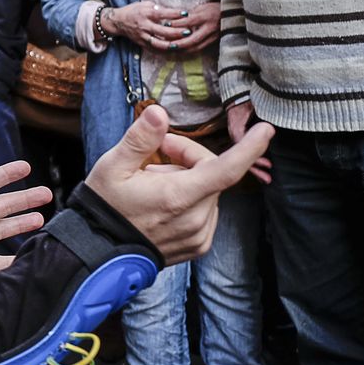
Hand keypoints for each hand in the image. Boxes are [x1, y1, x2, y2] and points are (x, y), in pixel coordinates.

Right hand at [84, 105, 273, 264]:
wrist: (98, 250)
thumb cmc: (104, 206)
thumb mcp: (112, 166)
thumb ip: (140, 139)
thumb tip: (159, 114)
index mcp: (178, 196)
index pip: (226, 169)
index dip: (249, 148)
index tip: (265, 130)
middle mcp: (195, 218)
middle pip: (212, 173)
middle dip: (190, 156)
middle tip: (160, 150)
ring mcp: (199, 235)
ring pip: (209, 192)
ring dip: (190, 179)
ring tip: (154, 182)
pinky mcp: (198, 245)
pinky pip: (207, 212)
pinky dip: (191, 200)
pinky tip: (163, 202)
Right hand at [102, 1, 185, 51]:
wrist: (118, 21)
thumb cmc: (133, 11)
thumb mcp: (144, 4)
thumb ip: (158, 8)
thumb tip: (172, 12)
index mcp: (145, 13)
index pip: (162, 14)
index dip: (174, 14)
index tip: (186, 13)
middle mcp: (143, 26)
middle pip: (162, 31)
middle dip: (176, 32)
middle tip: (188, 31)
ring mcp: (142, 36)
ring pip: (158, 43)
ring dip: (170, 45)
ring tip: (181, 44)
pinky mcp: (141, 43)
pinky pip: (153, 49)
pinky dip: (163, 51)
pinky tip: (172, 51)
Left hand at [159, 2, 219, 54]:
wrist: (233, 14)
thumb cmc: (215, 8)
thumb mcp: (202, 7)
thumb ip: (190, 14)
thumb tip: (174, 20)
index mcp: (206, 16)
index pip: (189, 21)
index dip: (177, 24)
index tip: (166, 24)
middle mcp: (210, 28)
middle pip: (193, 39)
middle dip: (180, 43)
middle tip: (168, 44)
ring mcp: (213, 36)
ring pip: (197, 47)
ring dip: (184, 49)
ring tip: (173, 49)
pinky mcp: (215, 41)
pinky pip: (201, 48)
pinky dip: (190, 50)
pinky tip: (182, 51)